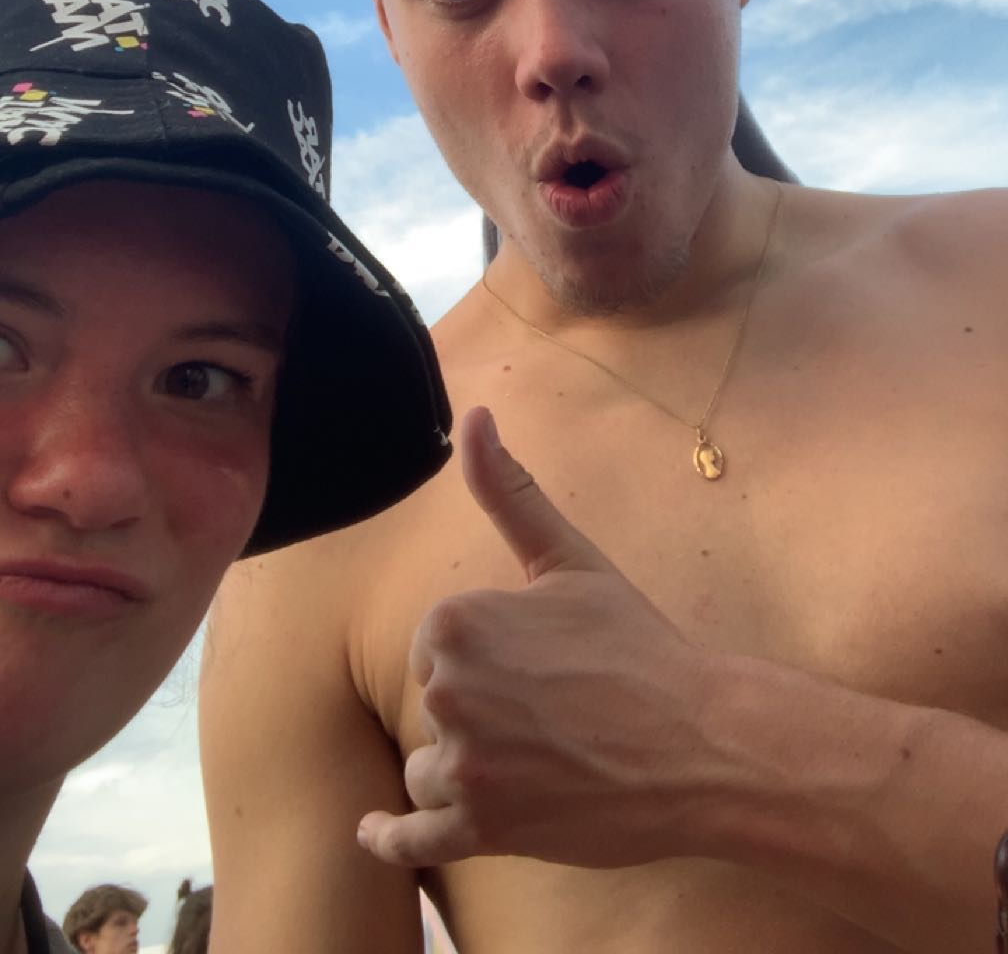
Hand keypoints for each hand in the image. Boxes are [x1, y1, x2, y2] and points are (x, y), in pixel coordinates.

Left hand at [357, 405, 712, 868]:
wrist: (698, 740)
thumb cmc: (637, 646)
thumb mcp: (568, 558)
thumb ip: (509, 491)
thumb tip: (474, 413)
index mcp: (455, 620)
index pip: (435, 647)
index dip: (485, 658)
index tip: (539, 665)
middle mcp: (447, 691)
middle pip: (433, 707)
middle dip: (477, 713)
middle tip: (553, 713)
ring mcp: (464, 765)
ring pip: (429, 769)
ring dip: (465, 772)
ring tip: (536, 763)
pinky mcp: (482, 829)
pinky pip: (412, 838)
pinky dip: (390, 838)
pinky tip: (374, 833)